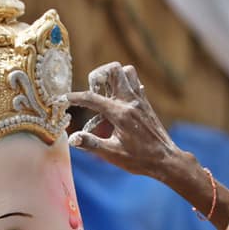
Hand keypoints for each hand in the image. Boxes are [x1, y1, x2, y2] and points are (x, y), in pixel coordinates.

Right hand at [67, 62, 184, 181]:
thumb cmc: (140, 159)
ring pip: (127, 72)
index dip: (75, 97)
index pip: (92, 98)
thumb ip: (91, 143)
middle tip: (93, 91)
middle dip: (98, 76)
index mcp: (121, 114)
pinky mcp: (145, 103)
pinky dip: (123, 85)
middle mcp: (131, 102)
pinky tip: (117, 101)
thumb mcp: (112, 154)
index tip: (63, 99)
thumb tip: (72, 139)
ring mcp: (140, 100)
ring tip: (104, 94)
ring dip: (112, 77)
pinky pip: (134, 83)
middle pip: (114, 70)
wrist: (166, 159)